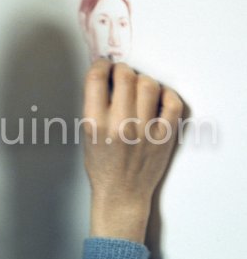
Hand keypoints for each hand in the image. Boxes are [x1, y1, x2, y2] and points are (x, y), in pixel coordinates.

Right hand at [82, 60, 182, 242]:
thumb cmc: (102, 165)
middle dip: (122, 69)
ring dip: (142, 80)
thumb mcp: (87, 134)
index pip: (97, 78)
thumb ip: (94, 105)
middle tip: (122, 74)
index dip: (101, 65)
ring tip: (139, 87)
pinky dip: (166, 94)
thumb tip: (106, 77)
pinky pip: (172, 103)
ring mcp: (145, 130)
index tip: (104, 65)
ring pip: (149, 84)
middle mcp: (120, 125)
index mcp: (95, 123)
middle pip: (125, 76)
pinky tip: (157, 97)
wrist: (121, 193)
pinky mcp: (165, 136)